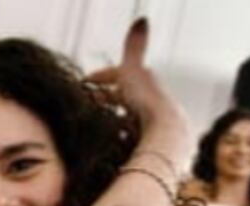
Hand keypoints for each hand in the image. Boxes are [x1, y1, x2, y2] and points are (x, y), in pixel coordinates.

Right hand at [86, 18, 191, 163]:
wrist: (165, 135)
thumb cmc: (147, 103)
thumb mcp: (133, 71)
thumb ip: (134, 47)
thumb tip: (142, 20)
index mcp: (147, 83)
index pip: (121, 76)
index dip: (102, 77)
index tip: (84, 83)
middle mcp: (152, 101)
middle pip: (125, 96)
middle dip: (106, 97)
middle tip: (87, 103)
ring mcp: (151, 123)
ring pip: (127, 115)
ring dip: (111, 116)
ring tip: (94, 122)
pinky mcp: (149, 141)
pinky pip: (128, 135)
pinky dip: (116, 135)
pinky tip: (107, 142)